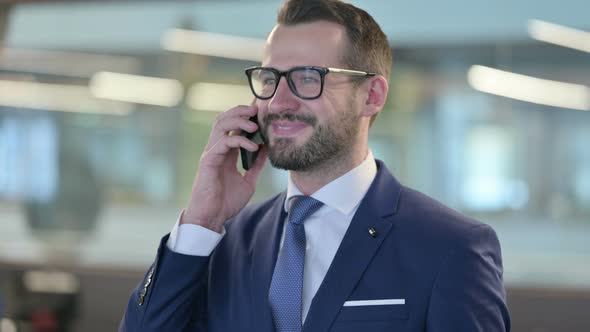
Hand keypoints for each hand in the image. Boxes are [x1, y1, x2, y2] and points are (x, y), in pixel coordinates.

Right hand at [182, 105, 266, 232]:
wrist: (212, 217)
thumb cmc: (226, 202)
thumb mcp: (248, 181)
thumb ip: (256, 166)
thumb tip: (265, 151)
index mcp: (225, 152)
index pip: (233, 126)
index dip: (244, 115)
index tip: (260, 109)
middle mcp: (217, 149)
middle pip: (224, 119)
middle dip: (240, 111)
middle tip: (256, 109)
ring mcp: (211, 153)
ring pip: (221, 125)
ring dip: (239, 121)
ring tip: (255, 125)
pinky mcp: (208, 161)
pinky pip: (223, 143)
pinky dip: (240, 141)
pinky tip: (253, 146)